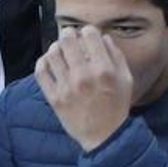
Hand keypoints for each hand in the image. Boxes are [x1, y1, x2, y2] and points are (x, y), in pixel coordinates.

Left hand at [36, 26, 134, 151]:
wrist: (105, 136)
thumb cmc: (117, 106)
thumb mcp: (126, 79)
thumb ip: (116, 56)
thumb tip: (103, 38)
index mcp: (104, 69)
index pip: (90, 35)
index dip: (88, 31)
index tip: (88, 34)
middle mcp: (84, 76)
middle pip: (67, 40)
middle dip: (68, 34)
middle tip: (70, 36)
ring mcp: (66, 87)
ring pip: (52, 54)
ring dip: (56, 47)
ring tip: (60, 50)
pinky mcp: (54, 98)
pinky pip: (41, 72)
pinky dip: (43, 62)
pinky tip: (49, 62)